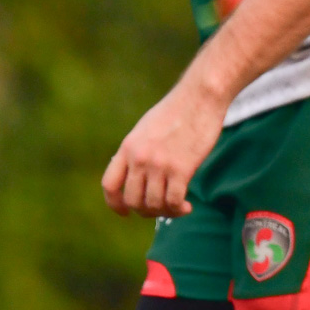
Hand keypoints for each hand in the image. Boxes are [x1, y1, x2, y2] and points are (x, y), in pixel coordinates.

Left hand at [101, 81, 227, 217]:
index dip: (115, 204)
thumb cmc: (178, 110)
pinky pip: (173, 201)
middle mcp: (139, 158)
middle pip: (132, 201)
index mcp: (128, 147)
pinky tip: (187, 206)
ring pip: (153, 204)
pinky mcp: (181, 168)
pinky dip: (179, 209)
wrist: (200, 97)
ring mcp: (159, 164)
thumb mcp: (146, 128)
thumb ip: (137, 150)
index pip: (110, 185)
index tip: (125, 212)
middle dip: (145, 211)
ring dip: (165, 212)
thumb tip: (135, 173)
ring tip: (177, 207)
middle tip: (161, 208)